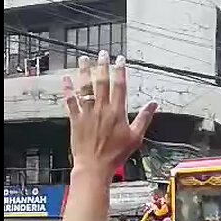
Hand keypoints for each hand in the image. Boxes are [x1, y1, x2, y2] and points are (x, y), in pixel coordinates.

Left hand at [62, 51, 157, 175]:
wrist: (94, 166)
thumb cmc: (115, 155)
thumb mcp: (136, 138)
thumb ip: (144, 118)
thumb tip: (153, 104)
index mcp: (117, 112)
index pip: (119, 86)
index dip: (120, 71)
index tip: (120, 60)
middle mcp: (101, 109)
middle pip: (101, 82)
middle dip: (102, 66)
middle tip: (102, 54)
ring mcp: (87, 113)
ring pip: (85, 88)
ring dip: (84, 72)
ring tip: (83, 59)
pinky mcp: (75, 119)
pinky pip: (70, 101)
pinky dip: (67, 89)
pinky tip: (66, 79)